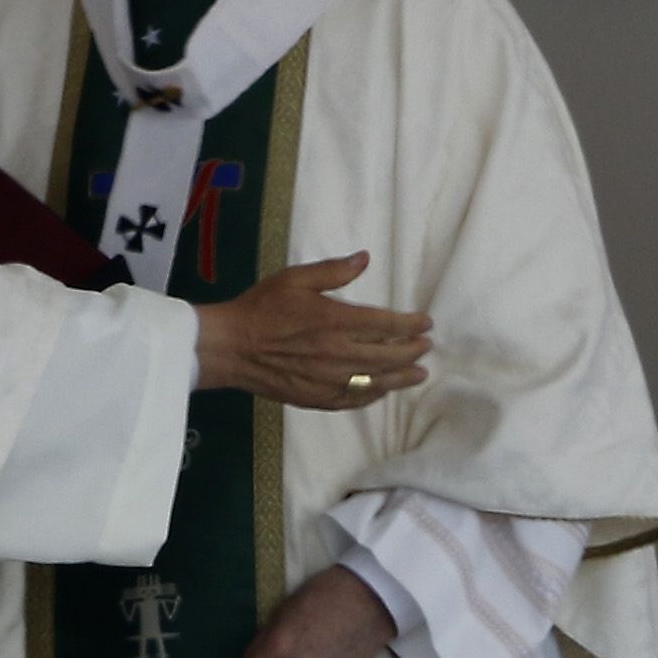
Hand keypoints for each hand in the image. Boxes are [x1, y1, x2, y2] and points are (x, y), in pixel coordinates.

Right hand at [192, 251, 429, 409]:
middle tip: (427, 347)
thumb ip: (333, 271)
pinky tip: (382, 390)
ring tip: (419, 374)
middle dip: (412, 351)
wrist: (231, 347)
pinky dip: (373, 395)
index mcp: (334, 321)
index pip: (385, 325)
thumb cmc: (262, 308)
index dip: (410, 325)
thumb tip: (365, 258)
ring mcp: (328, 380)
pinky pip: (353, 399)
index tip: (426, 323)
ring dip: (401, 378)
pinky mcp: (316, 398)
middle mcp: (337, 354)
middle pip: (387, 356)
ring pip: (375, 382)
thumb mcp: (295, 279)